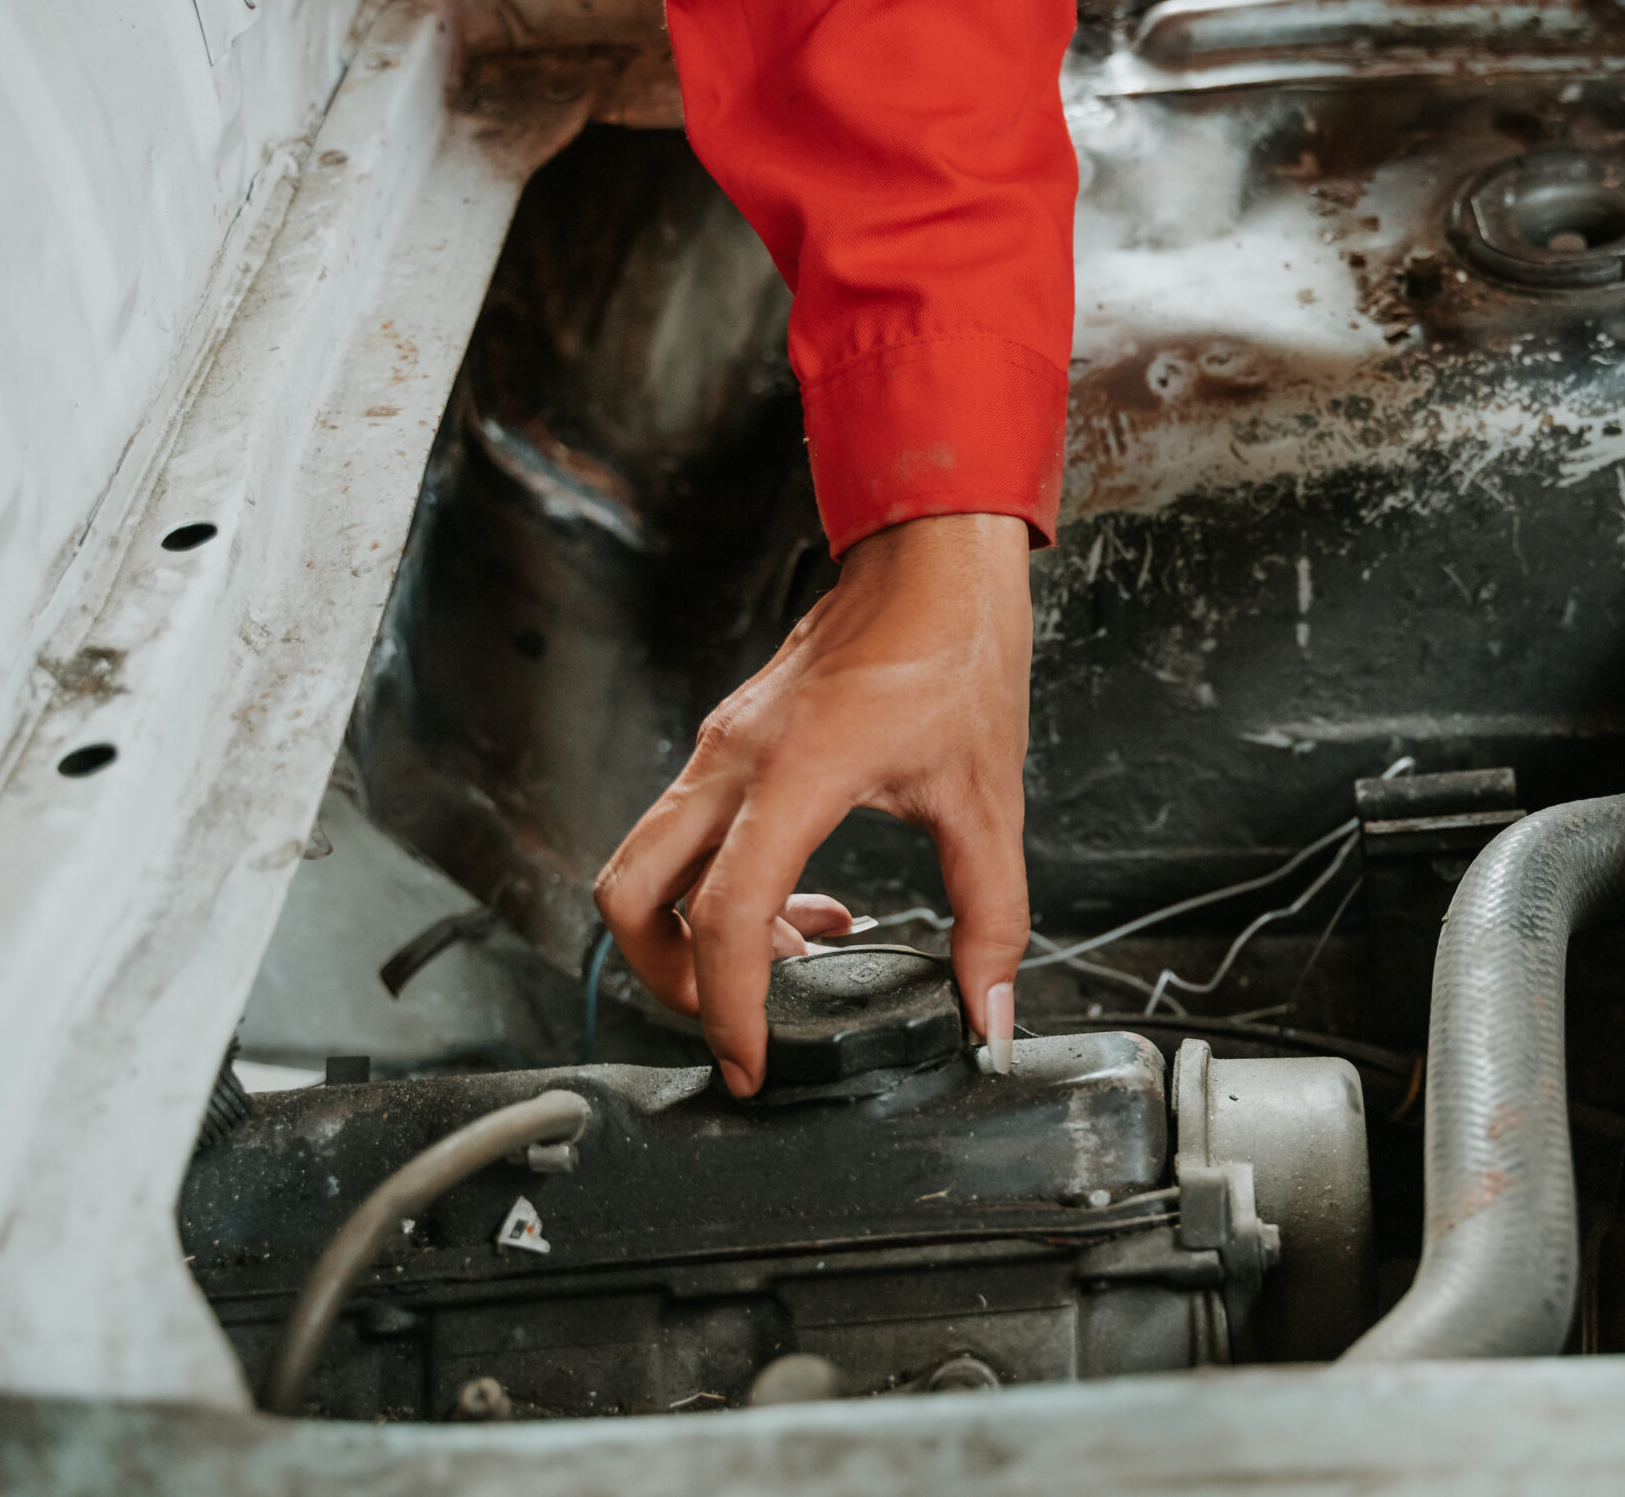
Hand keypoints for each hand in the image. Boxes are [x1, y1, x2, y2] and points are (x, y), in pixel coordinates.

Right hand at [594, 513, 1033, 1094]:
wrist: (933, 560)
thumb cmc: (956, 651)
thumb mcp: (988, 800)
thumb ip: (992, 918)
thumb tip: (988, 1012)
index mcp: (794, 773)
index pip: (728, 916)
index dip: (729, 1008)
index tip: (749, 1064)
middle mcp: (734, 759)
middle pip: (633, 896)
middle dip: (668, 978)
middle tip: (737, 1019)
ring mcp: (721, 748)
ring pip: (650, 866)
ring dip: (697, 935)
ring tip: (794, 959)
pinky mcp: (729, 743)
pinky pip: (687, 836)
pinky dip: (721, 890)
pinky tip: (807, 905)